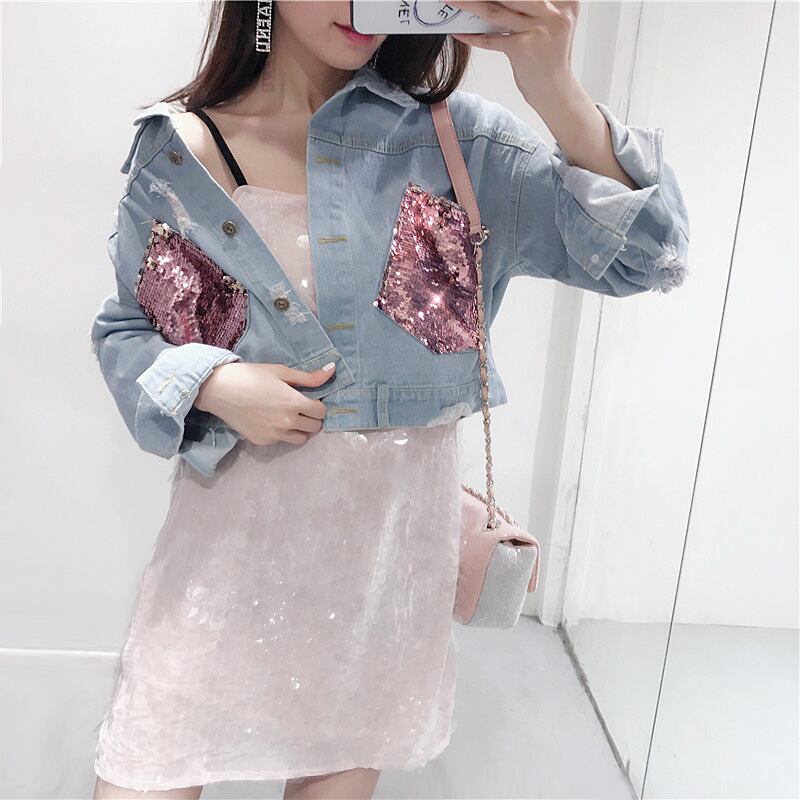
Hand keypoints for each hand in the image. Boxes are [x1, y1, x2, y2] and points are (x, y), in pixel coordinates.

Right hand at [194, 361, 335, 445]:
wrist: (219, 389)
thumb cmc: (250, 376)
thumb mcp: (280, 371)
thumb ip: (308, 377)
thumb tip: (332, 370)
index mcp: (293, 403)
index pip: (321, 412)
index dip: (318, 404)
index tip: (309, 398)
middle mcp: (287, 422)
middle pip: (314, 427)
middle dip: (312, 417)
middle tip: (300, 407)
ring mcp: (274, 435)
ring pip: (301, 439)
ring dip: (300, 428)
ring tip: (288, 416)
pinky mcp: (262, 441)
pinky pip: (282, 441)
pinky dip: (282, 433)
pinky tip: (270, 420)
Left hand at [448, 0, 579, 106]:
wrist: (555, 91)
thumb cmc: (550, 57)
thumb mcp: (553, 24)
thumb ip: (535, 6)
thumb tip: (501, 0)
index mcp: (565, 3)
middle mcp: (554, 13)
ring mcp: (537, 31)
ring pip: (495, 11)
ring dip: (469, 4)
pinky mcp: (522, 50)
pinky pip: (490, 39)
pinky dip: (472, 36)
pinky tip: (458, 32)